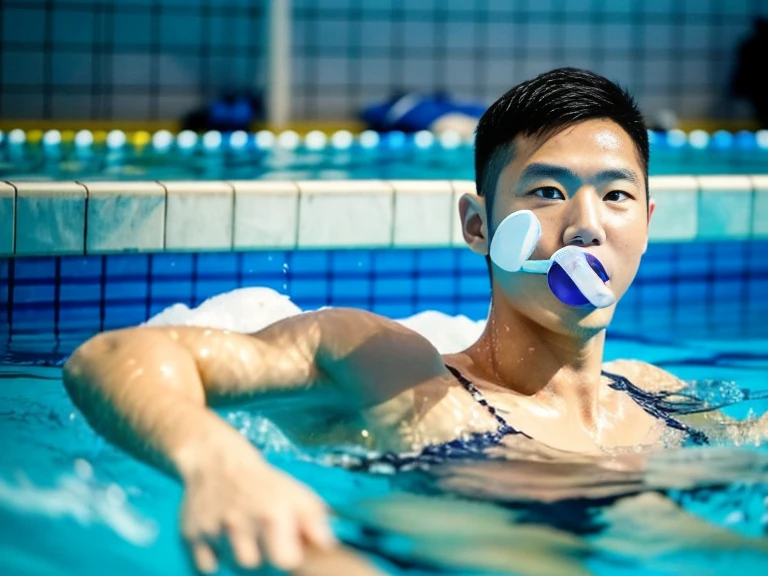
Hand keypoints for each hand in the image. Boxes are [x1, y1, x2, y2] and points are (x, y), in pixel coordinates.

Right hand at [179, 439, 335, 573]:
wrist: (217, 460)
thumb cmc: (263, 481)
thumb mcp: (296, 492)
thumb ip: (315, 520)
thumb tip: (327, 546)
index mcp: (272, 513)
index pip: (285, 561)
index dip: (287, 556)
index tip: (287, 548)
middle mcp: (242, 522)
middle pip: (256, 565)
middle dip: (262, 557)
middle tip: (263, 538)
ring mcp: (215, 529)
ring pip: (233, 565)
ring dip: (240, 555)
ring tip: (244, 536)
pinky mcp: (191, 534)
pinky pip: (207, 565)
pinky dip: (214, 557)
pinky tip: (222, 540)